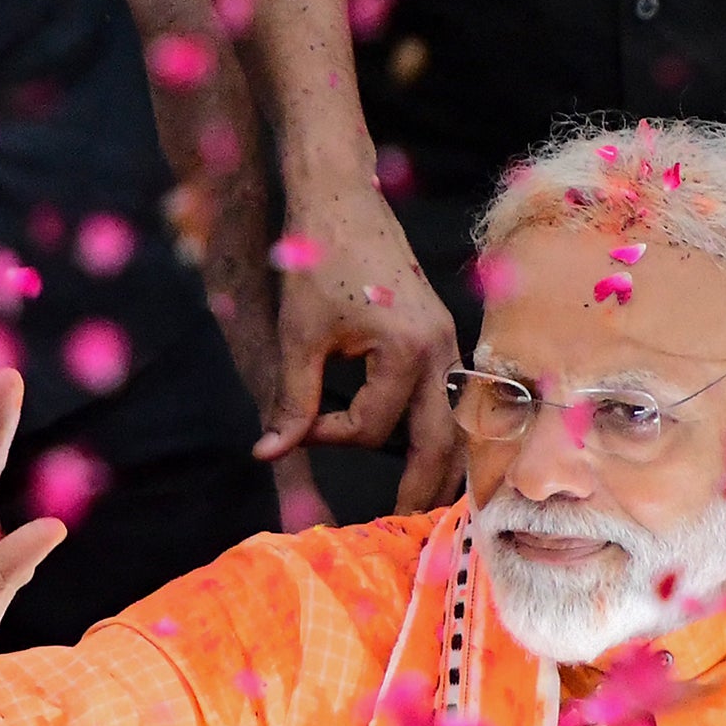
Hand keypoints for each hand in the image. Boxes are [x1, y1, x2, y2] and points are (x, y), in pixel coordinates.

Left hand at [254, 178, 463, 511]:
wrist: (341, 196)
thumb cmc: (318, 256)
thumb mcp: (299, 334)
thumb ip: (291, 400)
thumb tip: (269, 454)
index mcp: (409, 350)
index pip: (374, 427)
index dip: (331, 436)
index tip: (299, 426)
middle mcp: (442, 350)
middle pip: (442, 444)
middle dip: (422, 490)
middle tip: (404, 528)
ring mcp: (449, 342)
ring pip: (456, 424)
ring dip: (440, 464)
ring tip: (423, 503)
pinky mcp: (441, 335)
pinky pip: (451, 397)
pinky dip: (440, 430)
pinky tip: (427, 453)